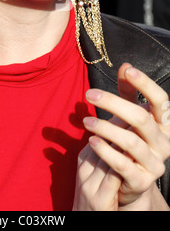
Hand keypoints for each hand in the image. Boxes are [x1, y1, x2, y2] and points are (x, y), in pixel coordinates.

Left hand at [73, 63, 169, 210]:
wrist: (130, 180)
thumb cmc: (130, 138)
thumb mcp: (129, 114)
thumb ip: (129, 92)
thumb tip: (126, 66)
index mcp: (164, 124)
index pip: (161, 100)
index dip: (146, 84)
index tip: (128, 70)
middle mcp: (164, 143)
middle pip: (141, 118)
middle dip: (113, 103)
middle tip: (89, 94)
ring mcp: (155, 164)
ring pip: (131, 141)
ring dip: (105, 128)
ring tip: (85, 121)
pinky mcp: (142, 181)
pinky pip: (123, 165)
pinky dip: (106, 151)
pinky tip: (91, 141)